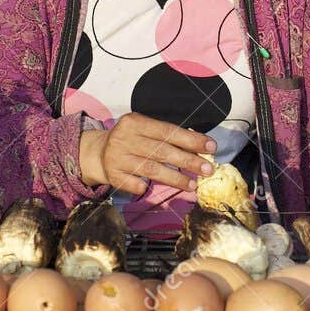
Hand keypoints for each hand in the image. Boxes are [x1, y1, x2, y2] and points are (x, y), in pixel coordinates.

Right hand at [78, 113, 215, 194]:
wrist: (98, 153)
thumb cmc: (131, 141)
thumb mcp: (145, 131)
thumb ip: (167, 137)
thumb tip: (199, 148)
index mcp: (135, 122)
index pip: (167, 131)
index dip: (191, 140)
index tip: (211, 147)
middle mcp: (124, 138)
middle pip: (162, 151)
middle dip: (188, 161)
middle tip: (207, 169)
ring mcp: (117, 158)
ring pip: (152, 170)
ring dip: (175, 179)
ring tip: (192, 185)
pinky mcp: (113, 176)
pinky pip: (136, 185)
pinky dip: (146, 187)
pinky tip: (153, 188)